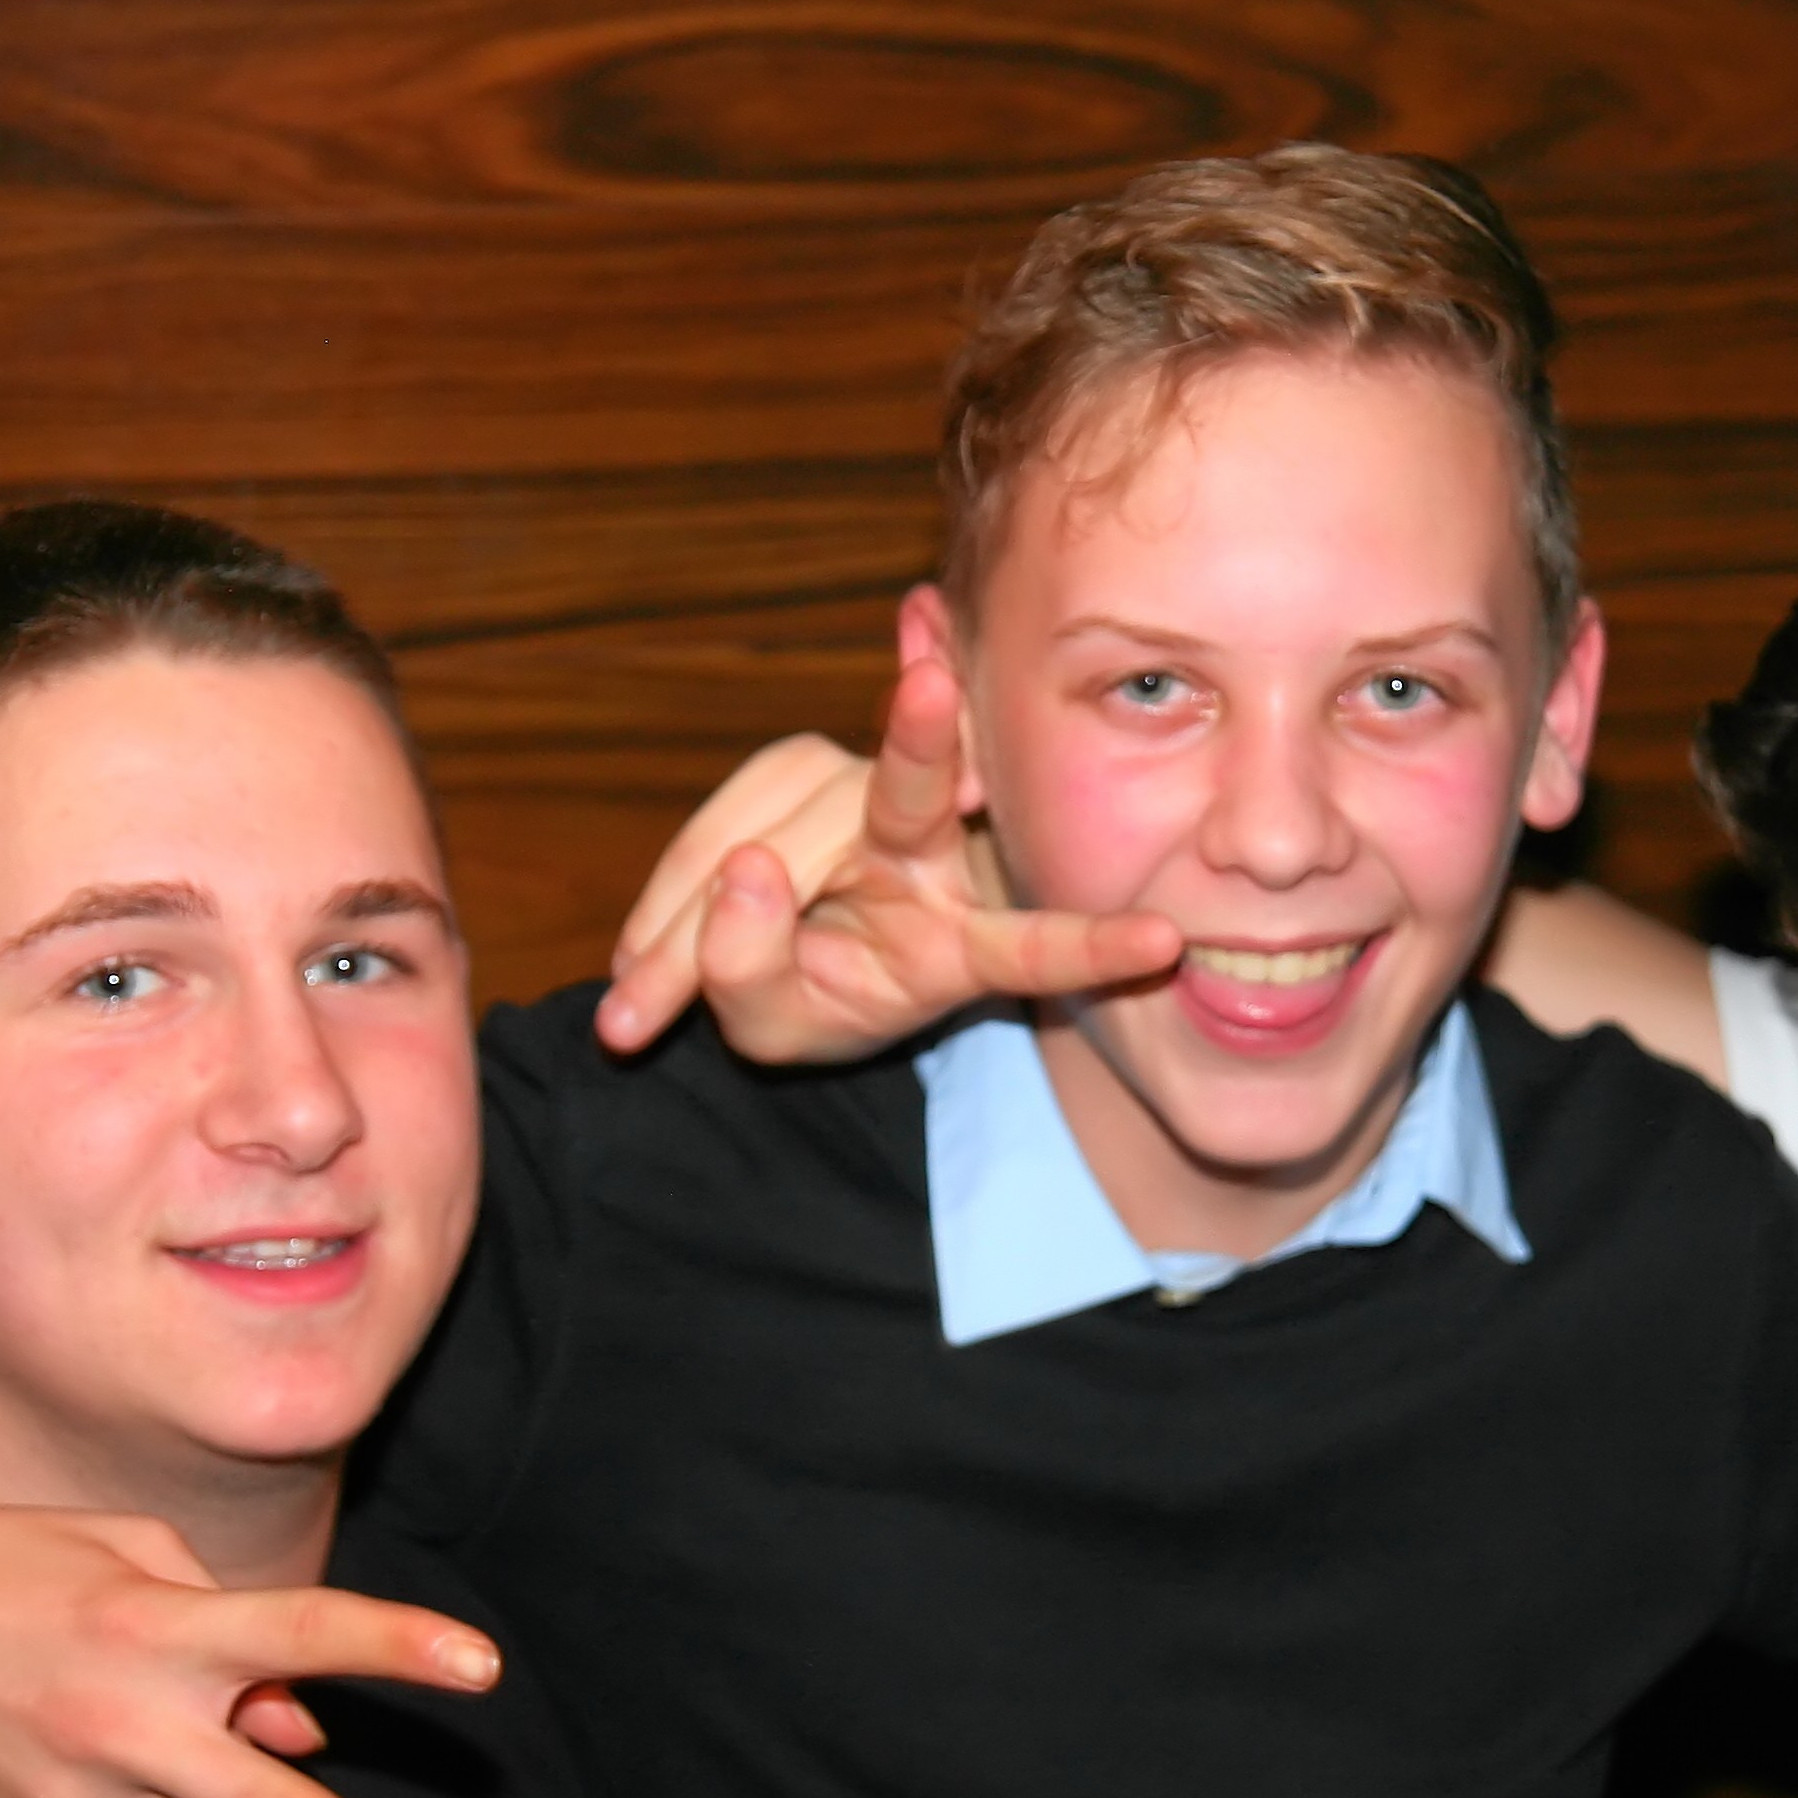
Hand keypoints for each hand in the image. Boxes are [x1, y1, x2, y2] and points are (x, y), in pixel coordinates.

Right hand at [0, 1480, 506, 1797]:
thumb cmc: (2, 1564)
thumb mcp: (126, 1555)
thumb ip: (236, 1637)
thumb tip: (305, 1734)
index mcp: (156, 1627)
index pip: (306, 1633)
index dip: (400, 1649)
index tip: (486, 1671)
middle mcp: (126, 1725)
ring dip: (235, 1797)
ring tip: (156, 1723)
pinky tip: (106, 1759)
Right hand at [593, 659, 1180, 1061]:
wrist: (782, 947)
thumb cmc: (820, 992)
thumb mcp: (783, 1030)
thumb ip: (756, 975)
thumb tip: (744, 869)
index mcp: (967, 940)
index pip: (1033, 945)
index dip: (1092, 948)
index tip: (1163, 944)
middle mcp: (936, 847)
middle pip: (873, 843)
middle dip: (787, 890)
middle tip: (664, 994)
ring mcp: (865, 791)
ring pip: (772, 838)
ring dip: (683, 927)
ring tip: (635, 1011)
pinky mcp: (800, 767)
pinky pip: (727, 820)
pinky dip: (669, 897)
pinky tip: (636, 962)